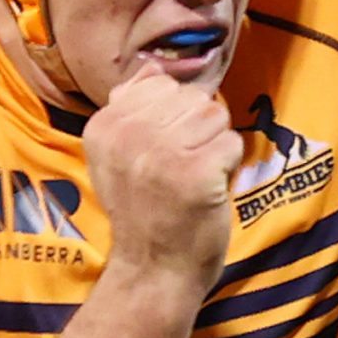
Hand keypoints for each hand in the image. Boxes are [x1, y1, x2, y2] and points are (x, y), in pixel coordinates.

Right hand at [83, 71, 241, 288]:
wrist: (152, 272)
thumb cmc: (144, 213)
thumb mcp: (118, 156)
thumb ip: (132, 108)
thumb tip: (153, 65)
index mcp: (105, 125)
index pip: (162, 84)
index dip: (176, 117)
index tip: (161, 154)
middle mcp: (127, 134)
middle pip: (193, 98)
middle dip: (199, 132)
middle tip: (181, 171)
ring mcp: (161, 152)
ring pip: (216, 116)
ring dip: (216, 148)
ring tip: (195, 179)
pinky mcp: (195, 172)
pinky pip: (232, 144)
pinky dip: (229, 169)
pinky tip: (208, 191)